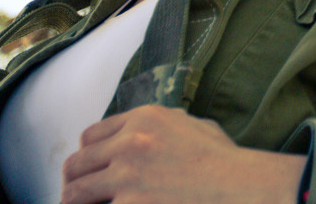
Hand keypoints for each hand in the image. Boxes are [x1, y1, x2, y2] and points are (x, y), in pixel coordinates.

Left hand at [61, 105, 305, 203]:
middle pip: (75, 164)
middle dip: (75, 183)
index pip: (90, 136)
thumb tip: (146, 131)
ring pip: (73, 194)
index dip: (88, 156)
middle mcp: (130, 143)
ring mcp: (127, 176)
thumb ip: (166, 123)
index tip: (92, 171)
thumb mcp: (196, 126)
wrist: (241, 186)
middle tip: (82, 198)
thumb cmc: (225, 161)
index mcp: (145, 119)